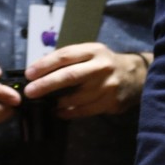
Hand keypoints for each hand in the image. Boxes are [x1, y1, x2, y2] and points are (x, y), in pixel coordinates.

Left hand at [24, 43, 147, 118]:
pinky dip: (69, 113)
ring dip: (57, 102)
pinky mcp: (111, 102)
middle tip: (30, 92)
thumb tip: (38, 72)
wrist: (136, 75)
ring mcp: (108, 85)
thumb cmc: (104, 64)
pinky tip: (59, 112)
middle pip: (70, 76)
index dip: (45, 65)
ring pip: (77, 97)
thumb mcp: (90, 54)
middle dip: (46, 84)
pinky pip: (85, 110)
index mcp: (93, 51)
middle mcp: (101, 66)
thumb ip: (69, 60)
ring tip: (43, 103)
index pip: (65, 56)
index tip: (29, 74)